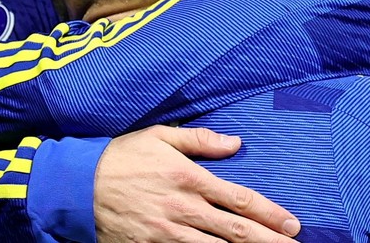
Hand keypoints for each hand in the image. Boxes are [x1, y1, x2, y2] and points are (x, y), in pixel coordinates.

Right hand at [94, 125, 300, 242]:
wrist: (78, 185)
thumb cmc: (122, 157)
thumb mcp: (161, 137)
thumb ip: (201, 141)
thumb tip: (236, 143)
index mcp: (189, 178)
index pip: (239, 199)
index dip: (269, 213)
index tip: (291, 224)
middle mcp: (183, 208)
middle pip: (236, 231)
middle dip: (269, 241)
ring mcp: (168, 232)